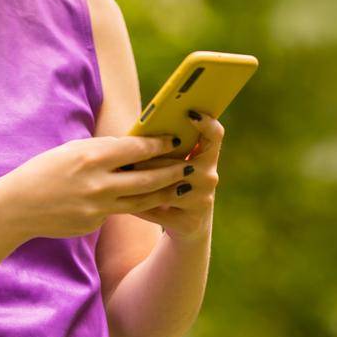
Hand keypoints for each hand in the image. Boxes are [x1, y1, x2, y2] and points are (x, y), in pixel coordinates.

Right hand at [4, 132, 194, 240]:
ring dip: (163, 193)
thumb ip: (104, 151)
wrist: (19, 205)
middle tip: (189, 166)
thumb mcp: (73, 150)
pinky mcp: (94, 224)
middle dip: (171, 172)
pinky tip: (148, 202)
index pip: (136, 149)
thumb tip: (133, 149)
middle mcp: (98, 182)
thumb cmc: (45, 169)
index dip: (159, 144)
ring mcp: (97, 207)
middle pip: (146, 178)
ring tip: (181, 187)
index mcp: (92, 156)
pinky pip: (119, 212)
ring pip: (140, 201)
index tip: (175, 140)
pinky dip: (134, 206)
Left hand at [123, 109, 221, 243]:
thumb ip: (167, 148)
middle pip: (178, 163)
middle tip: (127, 158)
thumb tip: (140, 131)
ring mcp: (202, 201)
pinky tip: (123, 199)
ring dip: (142, 182)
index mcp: (209, 157)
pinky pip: (159, 210)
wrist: (188, 224)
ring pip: (166, 187)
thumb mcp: (176, 163)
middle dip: (152, 161)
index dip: (206, 123)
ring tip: (121, 176)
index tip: (189, 112)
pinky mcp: (190, 222)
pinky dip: (139, 205)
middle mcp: (210, 178)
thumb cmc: (175, 182)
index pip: (215, 135)